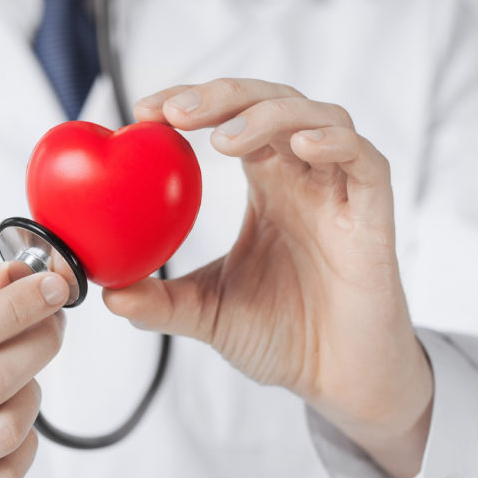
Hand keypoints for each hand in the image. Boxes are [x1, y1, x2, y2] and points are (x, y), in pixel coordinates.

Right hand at [0, 263, 68, 477]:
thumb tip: (6, 280)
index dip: (13, 308)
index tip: (51, 286)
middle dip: (37, 341)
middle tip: (51, 320)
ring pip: (6, 429)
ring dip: (31, 387)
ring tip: (17, 369)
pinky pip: (5, 476)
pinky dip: (25, 437)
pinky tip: (6, 413)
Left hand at [104, 78, 431, 477]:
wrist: (338, 381)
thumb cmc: (283, 336)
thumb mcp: (206, 313)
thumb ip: (158, 300)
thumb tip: (103, 291)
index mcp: (267, 187)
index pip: (230, 121)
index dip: (191, 104)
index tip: (144, 112)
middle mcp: (302, 178)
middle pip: (270, 103)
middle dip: (222, 96)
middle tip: (174, 112)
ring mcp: (340, 191)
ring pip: (317, 116)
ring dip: (269, 115)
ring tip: (225, 140)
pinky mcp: (374, 214)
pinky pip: (365, 161)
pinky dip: (335, 143)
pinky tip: (300, 147)